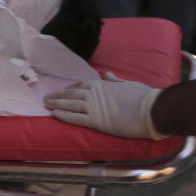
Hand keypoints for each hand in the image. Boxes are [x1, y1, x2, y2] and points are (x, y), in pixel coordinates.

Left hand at [44, 72, 165, 138]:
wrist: (149, 110)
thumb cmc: (142, 96)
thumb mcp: (128, 83)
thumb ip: (115, 80)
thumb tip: (107, 74)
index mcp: (103, 85)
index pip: (82, 85)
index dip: (71, 88)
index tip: (64, 90)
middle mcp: (95, 94)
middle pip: (71, 94)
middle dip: (58, 95)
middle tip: (47, 97)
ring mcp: (94, 107)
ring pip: (70, 105)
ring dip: (56, 104)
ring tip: (46, 104)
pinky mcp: (96, 121)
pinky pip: (76, 118)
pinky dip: (64, 115)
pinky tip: (54, 114)